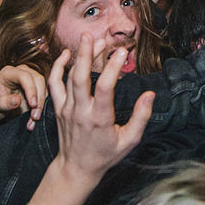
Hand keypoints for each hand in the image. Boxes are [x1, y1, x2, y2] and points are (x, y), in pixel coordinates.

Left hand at [0, 64, 48, 128]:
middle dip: (39, 99)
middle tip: (35, 116)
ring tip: (34, 119)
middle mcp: (22, 71)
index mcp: (8, 73)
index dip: (30, 89)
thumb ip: (3, 103)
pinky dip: (43, 107)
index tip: (33, 105)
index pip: (24, 76)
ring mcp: (31, 77)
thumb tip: (17, 100)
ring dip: (42, 104)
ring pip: (44, 87)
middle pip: (38, 80)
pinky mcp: (38, 86)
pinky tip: (35, 118)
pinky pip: (45, 95)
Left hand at [47, 39, 154, 187]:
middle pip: (80, 77)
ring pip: (68, 78)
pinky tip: (66, 55)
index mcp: (99, 119)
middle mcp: (80, 111)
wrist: (76, 168)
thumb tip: (150, 95)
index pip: (105, 87)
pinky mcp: (58, 108)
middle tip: (94, 36)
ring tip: (90, 41)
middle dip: (87, 54)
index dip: (113, 67)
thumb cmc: (105, 155)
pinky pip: (54, 84)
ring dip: (79, 57)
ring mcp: (66, 109)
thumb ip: (141, 117)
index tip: (122, 52)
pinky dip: (57, 67)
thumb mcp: (129, 141)